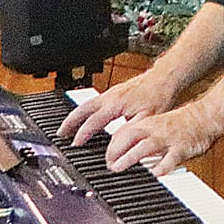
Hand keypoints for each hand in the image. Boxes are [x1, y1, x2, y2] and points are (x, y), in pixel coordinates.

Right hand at [59, 68, 183, 146]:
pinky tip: (86, 116)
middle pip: (82, 109)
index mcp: (115, 104)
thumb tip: (115, 145)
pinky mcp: (115, 91)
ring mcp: (111, 92)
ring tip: (67, 126)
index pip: (93, 121)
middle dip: (69, 121)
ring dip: (75, 115)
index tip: (74, 144)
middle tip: (59, 133)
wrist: (164, 78)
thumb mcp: (145, 119)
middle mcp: (109, 96)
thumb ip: (128, 132)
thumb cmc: (158, 96)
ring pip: (86, 104)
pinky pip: (94, 101)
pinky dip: (85, 110)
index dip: (82, 134)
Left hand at [103, 105, 220, 175]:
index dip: (111, 146)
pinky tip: (154, 174)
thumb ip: (140, 137)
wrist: (204, 117)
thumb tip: (121, 150)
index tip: (107, 159)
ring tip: (119, 168)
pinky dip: (161, 167)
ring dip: (129, 158)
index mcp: (147, 124)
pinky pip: (170, 159)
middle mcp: (154, 130)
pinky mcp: (181, 149)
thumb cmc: (179, 125)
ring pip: (145, 147)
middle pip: (129, 136)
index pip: (123, 133)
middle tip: (109, 165)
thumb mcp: (155, 126)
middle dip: (115, 150)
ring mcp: (167, 140)